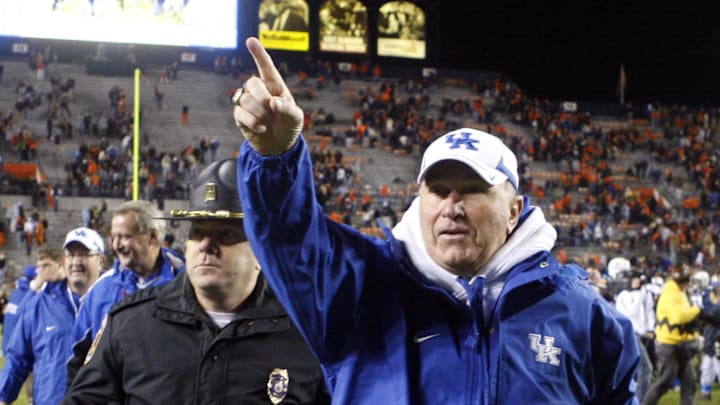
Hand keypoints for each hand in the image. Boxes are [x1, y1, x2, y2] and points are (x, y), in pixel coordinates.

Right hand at [233, 37, 303, 154]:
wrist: (280, 146)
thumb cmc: (289, 127)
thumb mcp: (296, 118)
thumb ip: (287, 108)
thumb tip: (273, 103)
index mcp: (275, 85)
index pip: (266, 66)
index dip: (258, 53)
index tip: (250, 41)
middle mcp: (260, 91)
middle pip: (252, 82)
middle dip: (262, 97)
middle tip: (272, 110)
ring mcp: (248, 102)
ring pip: (246, 99)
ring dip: (260, 113)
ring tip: (268, 122)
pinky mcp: (240, 116)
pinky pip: (240, 113)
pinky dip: (253, 122)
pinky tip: (262, 128)